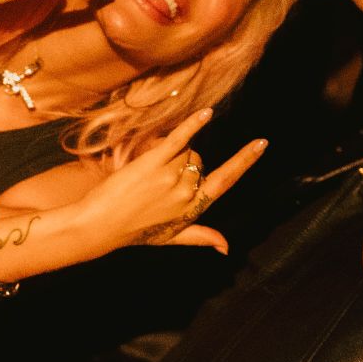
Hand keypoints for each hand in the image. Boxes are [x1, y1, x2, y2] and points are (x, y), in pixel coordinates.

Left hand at [75, 109, 268, 254]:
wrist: (100, 225)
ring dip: (172, 153)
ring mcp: (171, 176)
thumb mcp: (172, 237)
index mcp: (194, 208)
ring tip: (147, 173)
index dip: (245, 161)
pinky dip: (194, 124)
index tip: (262, 143)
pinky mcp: (154, 162)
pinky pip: (179, 138)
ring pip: (184, 150)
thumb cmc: (135, 232)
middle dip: (184, 162)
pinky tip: (207, 113)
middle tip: (156, 180)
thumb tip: (227, 248)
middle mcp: (187, 191)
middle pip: (198, 159)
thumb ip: (202, 237)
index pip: (227, 180)